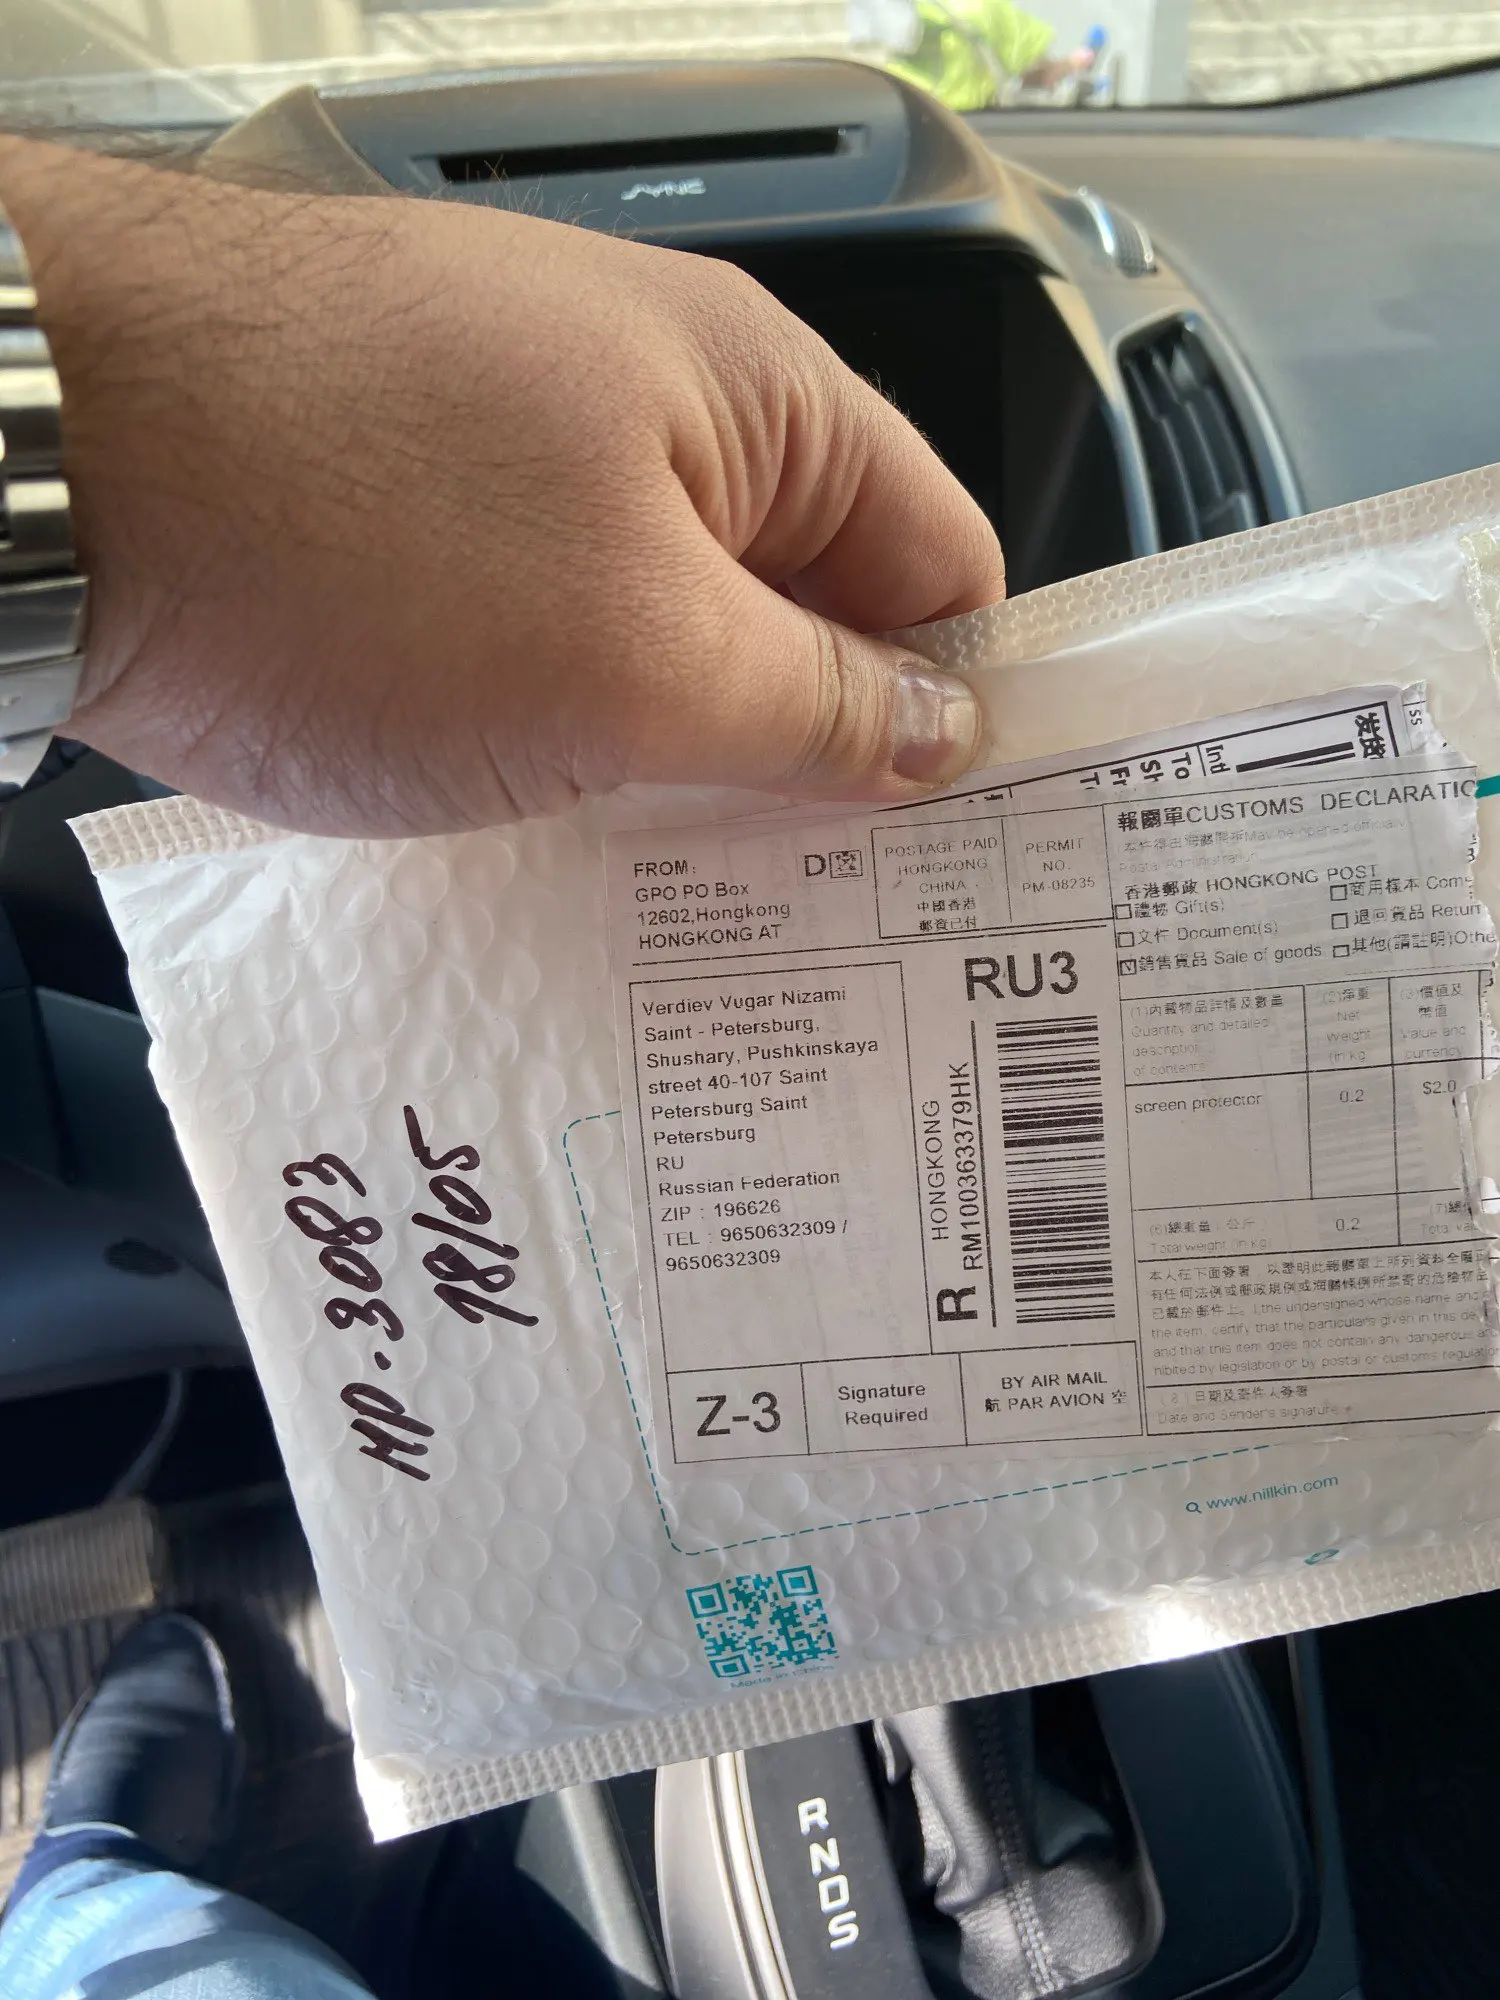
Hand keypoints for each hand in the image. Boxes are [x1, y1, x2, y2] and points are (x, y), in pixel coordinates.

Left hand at [0, 142, 1002, 836]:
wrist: (42, 474)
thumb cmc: (350, 531)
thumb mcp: (635, 661)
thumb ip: (810, 710)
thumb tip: (937, 734)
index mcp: (754, 400)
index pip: (938, 561)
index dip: (964, 708)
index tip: (964, 854)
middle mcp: (649, 419)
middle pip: (803, 612)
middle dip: (821, 764)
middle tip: (844, 924)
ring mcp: (522, 478)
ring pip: (667, 649)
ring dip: (688, 774)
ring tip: (712, 924)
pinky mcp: (417, 547)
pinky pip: (549, 659)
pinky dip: (575, 755)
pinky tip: (579, 863)